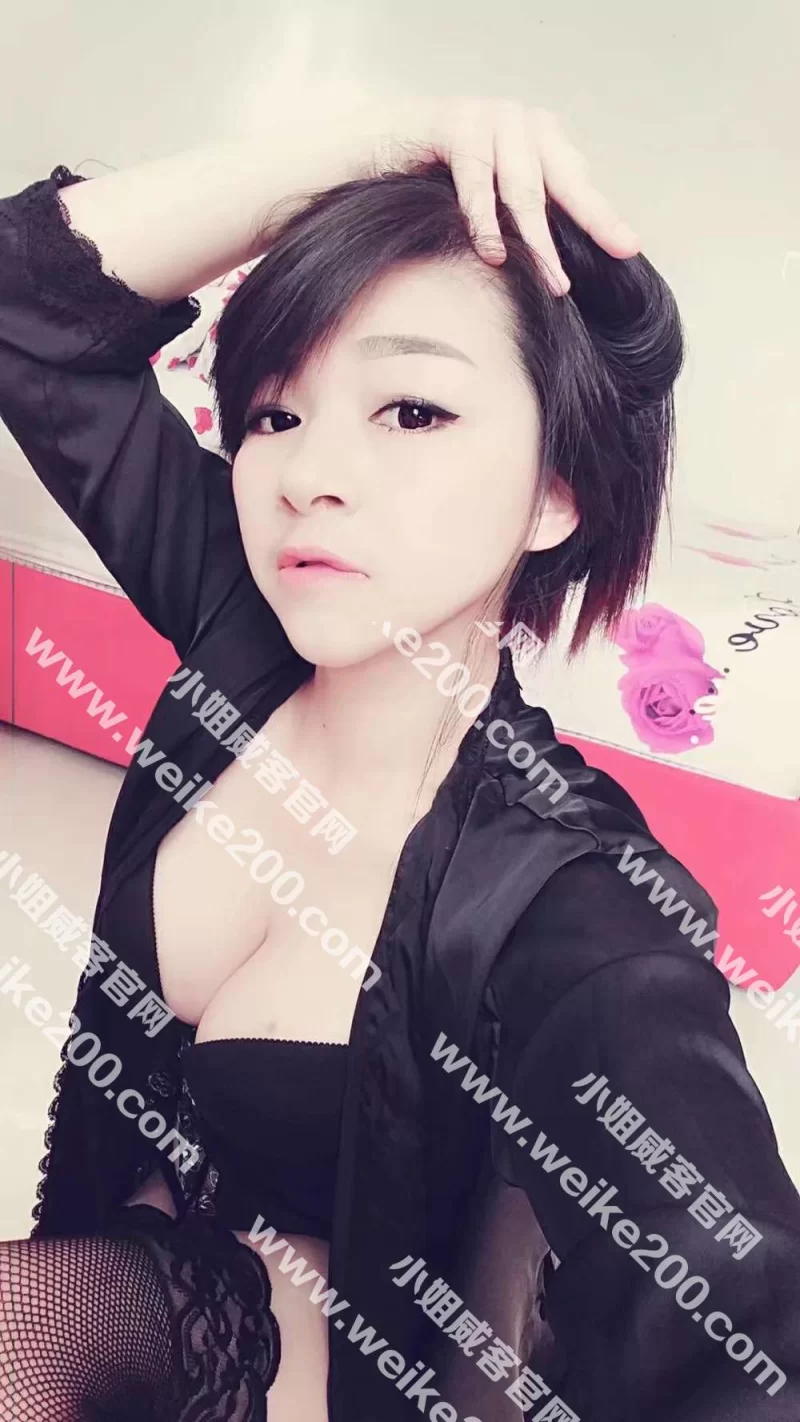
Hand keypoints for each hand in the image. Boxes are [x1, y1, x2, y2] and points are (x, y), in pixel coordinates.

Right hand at [363, 97, 640, 295]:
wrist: (376, 150)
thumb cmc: (435, 184)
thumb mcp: (492, 204)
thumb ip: (525, 219)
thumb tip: (563, 267)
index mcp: (540, 139)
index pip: (578, 183)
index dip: (602, 217)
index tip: (628, 249)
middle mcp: (522, 122)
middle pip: (561, 183)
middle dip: (582, 229)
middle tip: (590, 272)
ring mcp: (492, 117)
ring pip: (522, 188)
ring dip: (535, 239)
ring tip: (549, 279)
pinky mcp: (456, 121)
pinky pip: (477, 178)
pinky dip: (484, 219)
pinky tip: (493, 252)